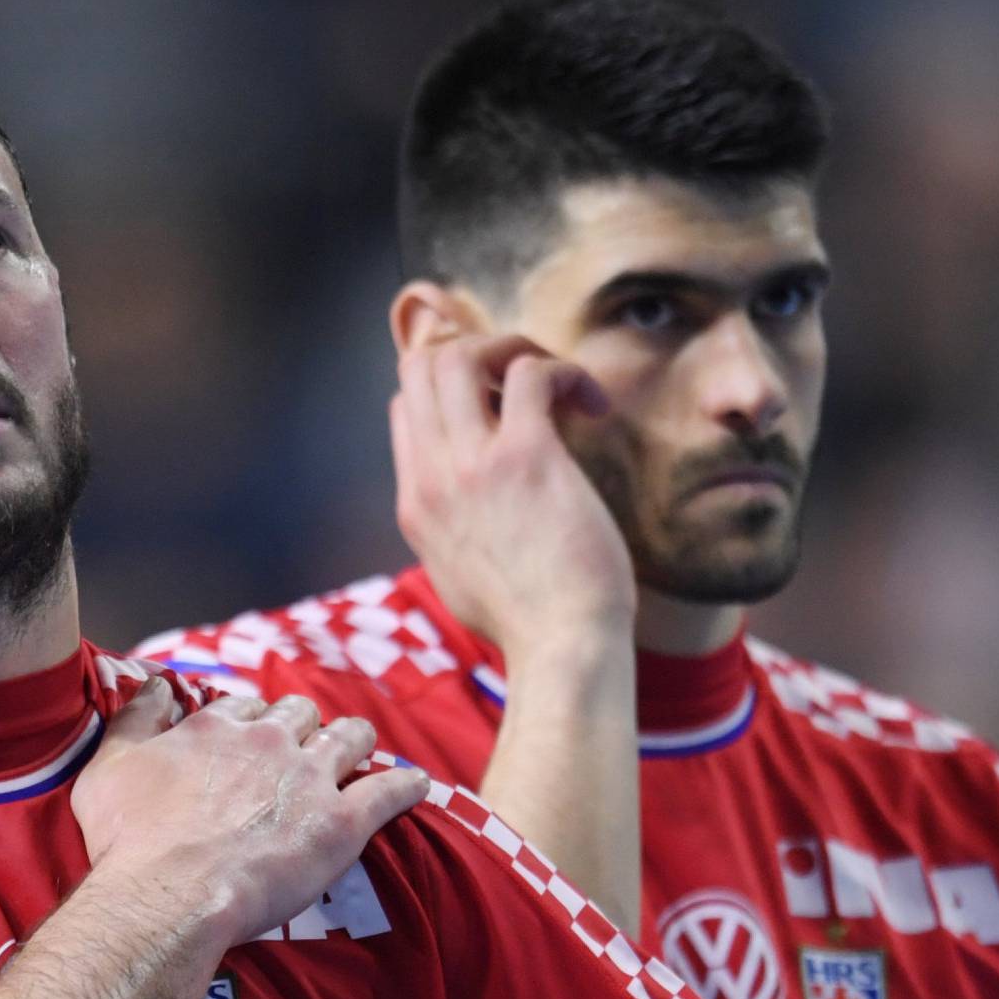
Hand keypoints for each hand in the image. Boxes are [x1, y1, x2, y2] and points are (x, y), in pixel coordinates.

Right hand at [73, 678, 428, 944]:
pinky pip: (390, 792)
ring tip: (360, 750)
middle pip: (301, 715)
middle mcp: (270, 742)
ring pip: (350, 738)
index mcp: (218, 727)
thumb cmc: (131, 840)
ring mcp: (310, 779)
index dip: (253, 724)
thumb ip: (136, 718)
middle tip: (302, 753)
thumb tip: (158, 685)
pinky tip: (416, 786)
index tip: (251, 743)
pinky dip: (406, 787)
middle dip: (304, 728)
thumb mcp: (109, 767)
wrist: (170, 895)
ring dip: (355, 740)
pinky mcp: (342, 822)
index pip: (248, 708)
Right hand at [392, 333, 634, 663]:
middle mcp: (433, 479)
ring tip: (556, 383)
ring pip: (462, 354)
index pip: (407, 407)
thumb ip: (453, 529)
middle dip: (475, 352)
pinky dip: (563, 371)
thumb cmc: (530, 623)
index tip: (500, 403)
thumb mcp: (461, 577)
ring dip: (514, 350)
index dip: (451, 387)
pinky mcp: (526, 456)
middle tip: (525, 379)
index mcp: (416, 506)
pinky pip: (530, 373)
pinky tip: (591, 403)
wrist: (562, 648)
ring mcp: (473, 466)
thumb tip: (471, 502)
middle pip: (422, 367)